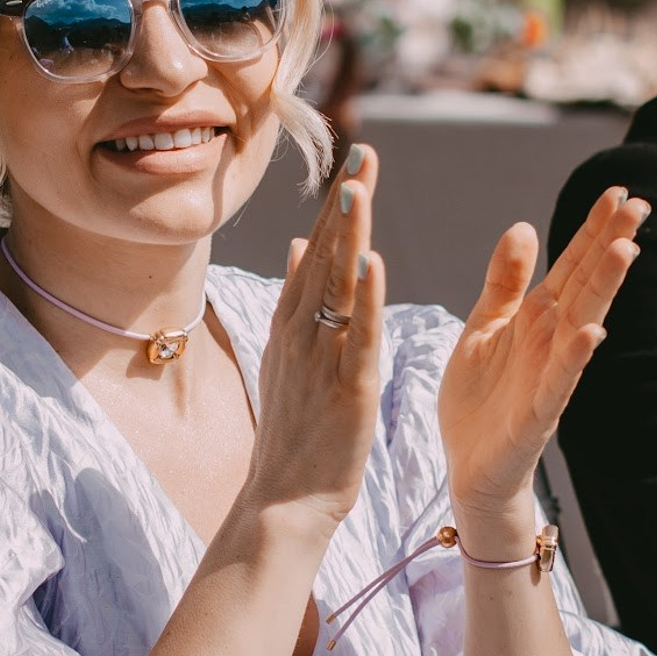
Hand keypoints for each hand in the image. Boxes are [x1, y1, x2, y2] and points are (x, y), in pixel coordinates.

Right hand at [242, 144, 385, 536]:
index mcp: (293, 324)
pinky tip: (374, 261)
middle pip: (326, 256)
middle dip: (345, 203)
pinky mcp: (348, 389)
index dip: (336, 206)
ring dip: (350, 235)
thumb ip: (297, 300)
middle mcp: (302, 332)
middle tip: (365, 153)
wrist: (282, 502)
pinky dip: (366, 298)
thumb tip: (301, 245)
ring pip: (339, 287)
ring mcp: (322, 359)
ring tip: (361, 186)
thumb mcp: (289, 358)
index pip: (318, 251)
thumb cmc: (294, 435)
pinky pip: (358, 336)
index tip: (355, 161)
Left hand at [437, 186, 647, 543]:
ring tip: (625, 249)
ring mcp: (549, 377)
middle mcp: (551, 341)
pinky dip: (574, 357)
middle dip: (610, 244)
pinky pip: (559, 383)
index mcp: (537, 318)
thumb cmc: (480, 402)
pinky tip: (591, 331)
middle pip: (586, 285)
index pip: (571, 264)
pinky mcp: (537, 415)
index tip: (618, 191)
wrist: (469, 470)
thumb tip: (523, 226)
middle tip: (641, 205)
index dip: (592, 229)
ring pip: (582, 324)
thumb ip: (504, 282)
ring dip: (604, 289)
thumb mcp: (483, 327)